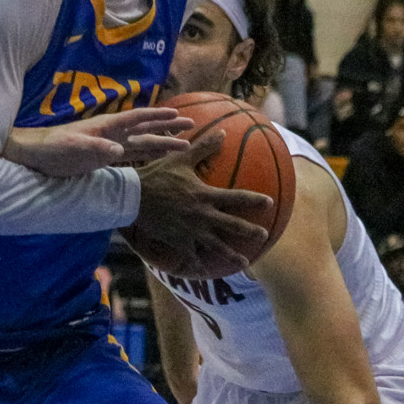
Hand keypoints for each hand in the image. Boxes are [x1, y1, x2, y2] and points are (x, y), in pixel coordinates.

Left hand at [3, 108, 191, 177]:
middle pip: (144, 129)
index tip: (177, 115)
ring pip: (141, 142)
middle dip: (168, 127)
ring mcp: (107, 144)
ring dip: (161, 142)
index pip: (136, 119)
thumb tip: (118, 150)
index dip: (156, 117)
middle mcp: (110, 133)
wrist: (35, 156)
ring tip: (183, 143)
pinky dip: (147, 155)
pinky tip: (157, 158)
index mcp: (105, 127)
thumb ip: (94, 148)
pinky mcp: (102, 157)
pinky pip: (131, 155)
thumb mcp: (72, 148)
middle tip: (192, 125)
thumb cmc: (51, 149)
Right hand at [125, 130, 275, 278]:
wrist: (133, 197)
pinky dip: (198, 264)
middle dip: (250, 231)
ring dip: (232, 254)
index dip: (255, 200)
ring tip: (245, 262)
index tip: (270, 202)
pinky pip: (191, 255)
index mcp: (205, 195)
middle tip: (263, 235)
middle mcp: (202, 215)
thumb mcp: (180, 159)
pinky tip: (205, 271)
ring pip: (216, 246)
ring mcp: (191, 231)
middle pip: (232, 226)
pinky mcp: (178, 240)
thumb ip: (203, 148)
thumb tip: (221, 132)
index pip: (237, 197)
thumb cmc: (157, 175)